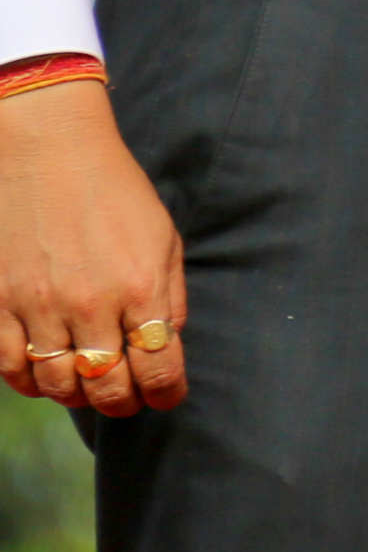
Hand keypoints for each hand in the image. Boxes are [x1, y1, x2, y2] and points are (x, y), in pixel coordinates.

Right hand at [0, 78, 185, 417]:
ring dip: (76, 394)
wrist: (45, 149)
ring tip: (86, 384)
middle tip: (126, 398)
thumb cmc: (113, 190)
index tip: (165, 397)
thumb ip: (168, 296)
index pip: (159, 369)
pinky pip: (9, 367)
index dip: (165, 394)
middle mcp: (89, 304)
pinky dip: (29, 380)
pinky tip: (43, 371)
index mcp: (140, 286)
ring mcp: (37, 306)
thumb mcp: (162, 238)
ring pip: (57, 385)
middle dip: (122, 403)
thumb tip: (165, 345)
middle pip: (107, 388)